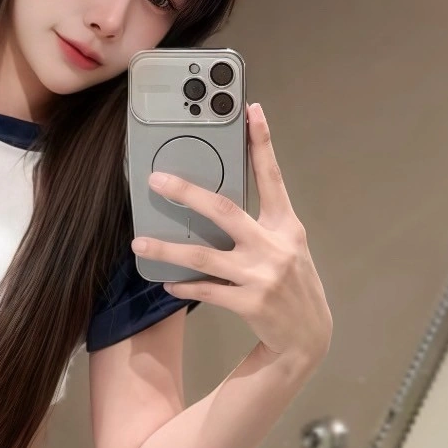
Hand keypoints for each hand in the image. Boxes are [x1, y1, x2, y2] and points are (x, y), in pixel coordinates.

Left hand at [130, 102, 332, 367]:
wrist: (308, 336)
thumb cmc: (291, 283)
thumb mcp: (286, 246)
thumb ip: (259, 225)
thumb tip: (213, 204)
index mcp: (286, 226)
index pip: (272, 177)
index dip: (262, 143)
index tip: (251, 111)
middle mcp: (275, 246)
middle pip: (224, 210)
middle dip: (188, 193)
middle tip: (157, 180)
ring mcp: (262, 275)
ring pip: (204, 256)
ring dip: (167, 250)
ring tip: (139, 244)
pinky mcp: (250, 303)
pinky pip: (206, 289)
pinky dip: (184, 285)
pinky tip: (167, 282)